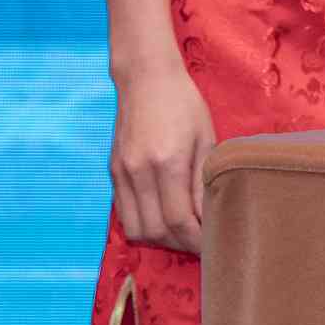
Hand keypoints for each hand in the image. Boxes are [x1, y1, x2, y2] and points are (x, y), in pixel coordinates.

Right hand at [110, 64, 216, 253]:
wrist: (146, 80)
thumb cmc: (184, 105)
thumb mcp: (206, 139)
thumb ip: (204, 181)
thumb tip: (208, 217)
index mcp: (167, 162)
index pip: (178, 220)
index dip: (195, 240)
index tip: (213, 245)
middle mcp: (138, 172)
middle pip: (155, 231)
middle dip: (180, 244)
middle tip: (201, 244)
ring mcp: (121, 173)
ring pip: (135, 228)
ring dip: (159, 239)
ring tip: (183, 233)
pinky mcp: (112, 173)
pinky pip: (123, 213)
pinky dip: (143, 224)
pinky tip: (162, 217)